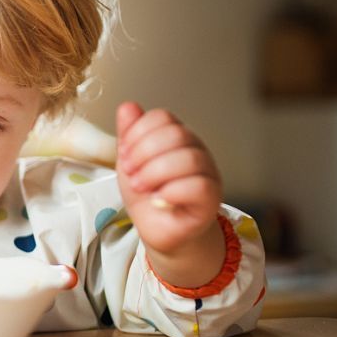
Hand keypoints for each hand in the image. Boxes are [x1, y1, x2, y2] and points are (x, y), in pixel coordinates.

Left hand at [115, 102, 221, 254]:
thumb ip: (129, 135)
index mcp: (176, 138)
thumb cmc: (147, 195)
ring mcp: (208, 174)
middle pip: (175, 134)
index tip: (124, 155)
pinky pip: (199, 186)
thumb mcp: (130, 162)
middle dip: (143, 153)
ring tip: (140, 187)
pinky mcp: (212, 199)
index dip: (138, 133)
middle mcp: (196, 150)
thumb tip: (127, 106)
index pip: (162, 117)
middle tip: (130, 172)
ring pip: (189, 159)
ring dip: (154, 173)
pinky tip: (159, 200)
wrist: (159, 231)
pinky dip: (171, 192)